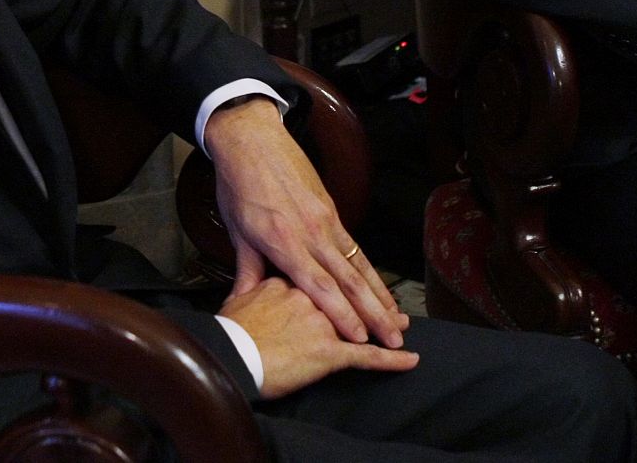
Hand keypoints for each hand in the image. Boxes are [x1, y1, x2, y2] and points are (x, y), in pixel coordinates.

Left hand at [204, 97, 407, 347]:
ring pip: (359, 265)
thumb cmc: (239, 186)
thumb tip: (243, 304)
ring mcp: (325, 221)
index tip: (361, 341)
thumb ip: (248, 272)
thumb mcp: (238, 232)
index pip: (320, 288)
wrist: (251, 140)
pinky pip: (355, 246)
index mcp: (284, 243)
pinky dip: (371, 270)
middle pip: (349, 281)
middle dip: (374, 314)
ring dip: (381, 295)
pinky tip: (381, 288)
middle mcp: (311, 234)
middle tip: (395, 340)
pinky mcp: (332, 210)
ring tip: (399, 320)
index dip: (343, 316)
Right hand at [219, 277, 418, 398]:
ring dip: (384, 323)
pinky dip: (389, 360)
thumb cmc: (227, 330)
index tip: (349, 285)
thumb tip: (249, 276)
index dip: (338, 283)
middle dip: (370, 301)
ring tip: (402, 326)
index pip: (321, 277)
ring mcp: (323, 322)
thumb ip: (249, 280)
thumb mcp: (237, 294)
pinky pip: (365, 357)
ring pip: (361, 321)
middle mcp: (312, 296)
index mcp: (291, 280)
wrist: (229, 353)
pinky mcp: (327, 351)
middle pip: (347, 295)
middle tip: (390, 307)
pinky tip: (408, 359)